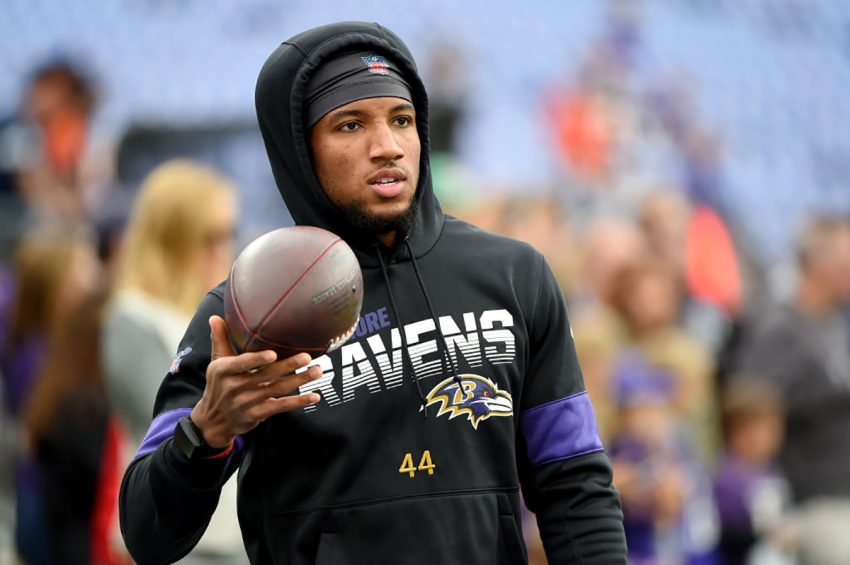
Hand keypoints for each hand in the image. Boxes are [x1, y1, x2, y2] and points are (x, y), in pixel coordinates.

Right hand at [190, 315, 321, 447]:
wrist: (215, 421)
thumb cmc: (219, 384)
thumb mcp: (216, 363)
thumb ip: (220, 339)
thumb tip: (215, 317)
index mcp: (224, 371)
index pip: (242, 363)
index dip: (257, 359)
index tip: (273, 353)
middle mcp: (234, 387)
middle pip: (265, 375)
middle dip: (288, 365)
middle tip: (307, 357)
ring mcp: (246, 403)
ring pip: (277, 389)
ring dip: (299, 380)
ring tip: (317, 371)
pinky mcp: (257, 414)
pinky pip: (280, 407)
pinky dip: (298, 402)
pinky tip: (314, 396)